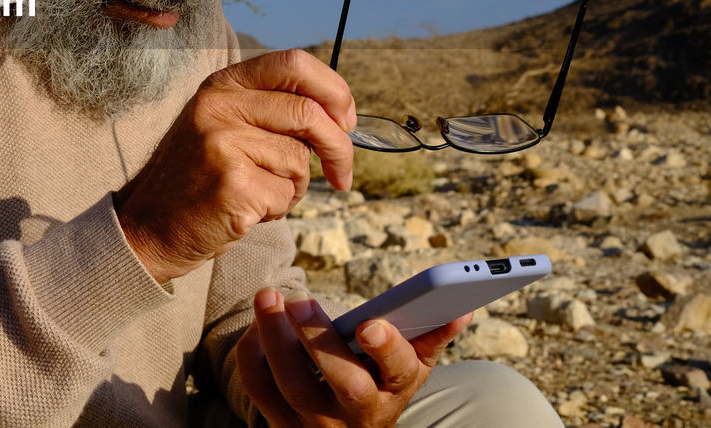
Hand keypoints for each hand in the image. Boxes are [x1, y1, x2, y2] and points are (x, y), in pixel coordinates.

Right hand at [115, 49, 355, 283]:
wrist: (149, 227)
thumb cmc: (198, 179)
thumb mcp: (224, 126)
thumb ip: (271, 111)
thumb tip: (339, 116)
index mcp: (221, 85)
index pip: (292, 64)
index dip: (333, 90)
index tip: (345, 120)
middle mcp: (218, 106)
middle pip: (308, 114)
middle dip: (339, 148)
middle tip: (342, 175)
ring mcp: (222, 144)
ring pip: (300, 161)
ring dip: (294, 187)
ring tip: (259, 194)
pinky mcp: (232, 185)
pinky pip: (286, 195)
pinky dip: (278, 210)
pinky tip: (247, 211)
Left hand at [236, 288, 471, 427]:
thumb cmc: (380, 385)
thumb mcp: (410, 367)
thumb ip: (430, 333)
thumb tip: (460, 307)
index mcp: (395, 391)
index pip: (399, 372)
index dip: (387, 348)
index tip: (371, 323)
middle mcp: (358, 413)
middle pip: (340, 380)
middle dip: (318, 338)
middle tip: (297, 298)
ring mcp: (316, 422)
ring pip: (291, 384)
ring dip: (274, 337)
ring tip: (267, 297)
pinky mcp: (281, 421)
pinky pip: (260, 388)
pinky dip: (253, 352)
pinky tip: (258, 322)